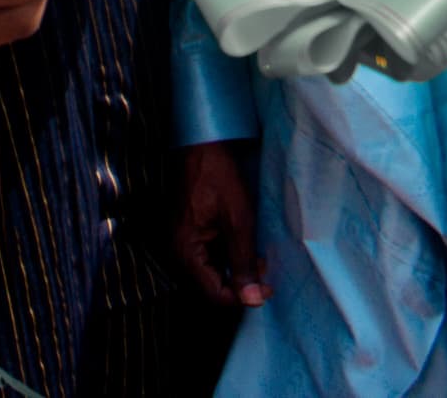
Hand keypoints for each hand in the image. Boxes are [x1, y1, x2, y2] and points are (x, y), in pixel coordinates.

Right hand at [174, 139, 267, 306]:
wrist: (202, 146)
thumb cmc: (219, 178)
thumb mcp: (238, 221)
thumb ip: (243, 262)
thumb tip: (253, 299)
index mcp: (185, 252)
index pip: (214, 295)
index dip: (243, 297)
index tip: (268, 287)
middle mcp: (178, 253)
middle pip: (211, 287)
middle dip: (241, 284)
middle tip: (264, 269)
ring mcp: (182, 244)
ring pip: (212, 274)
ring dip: (236, 271)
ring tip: (258, 257)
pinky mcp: (189, 236)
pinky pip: (209, 259)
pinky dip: (228, 258)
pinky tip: (245, 247)